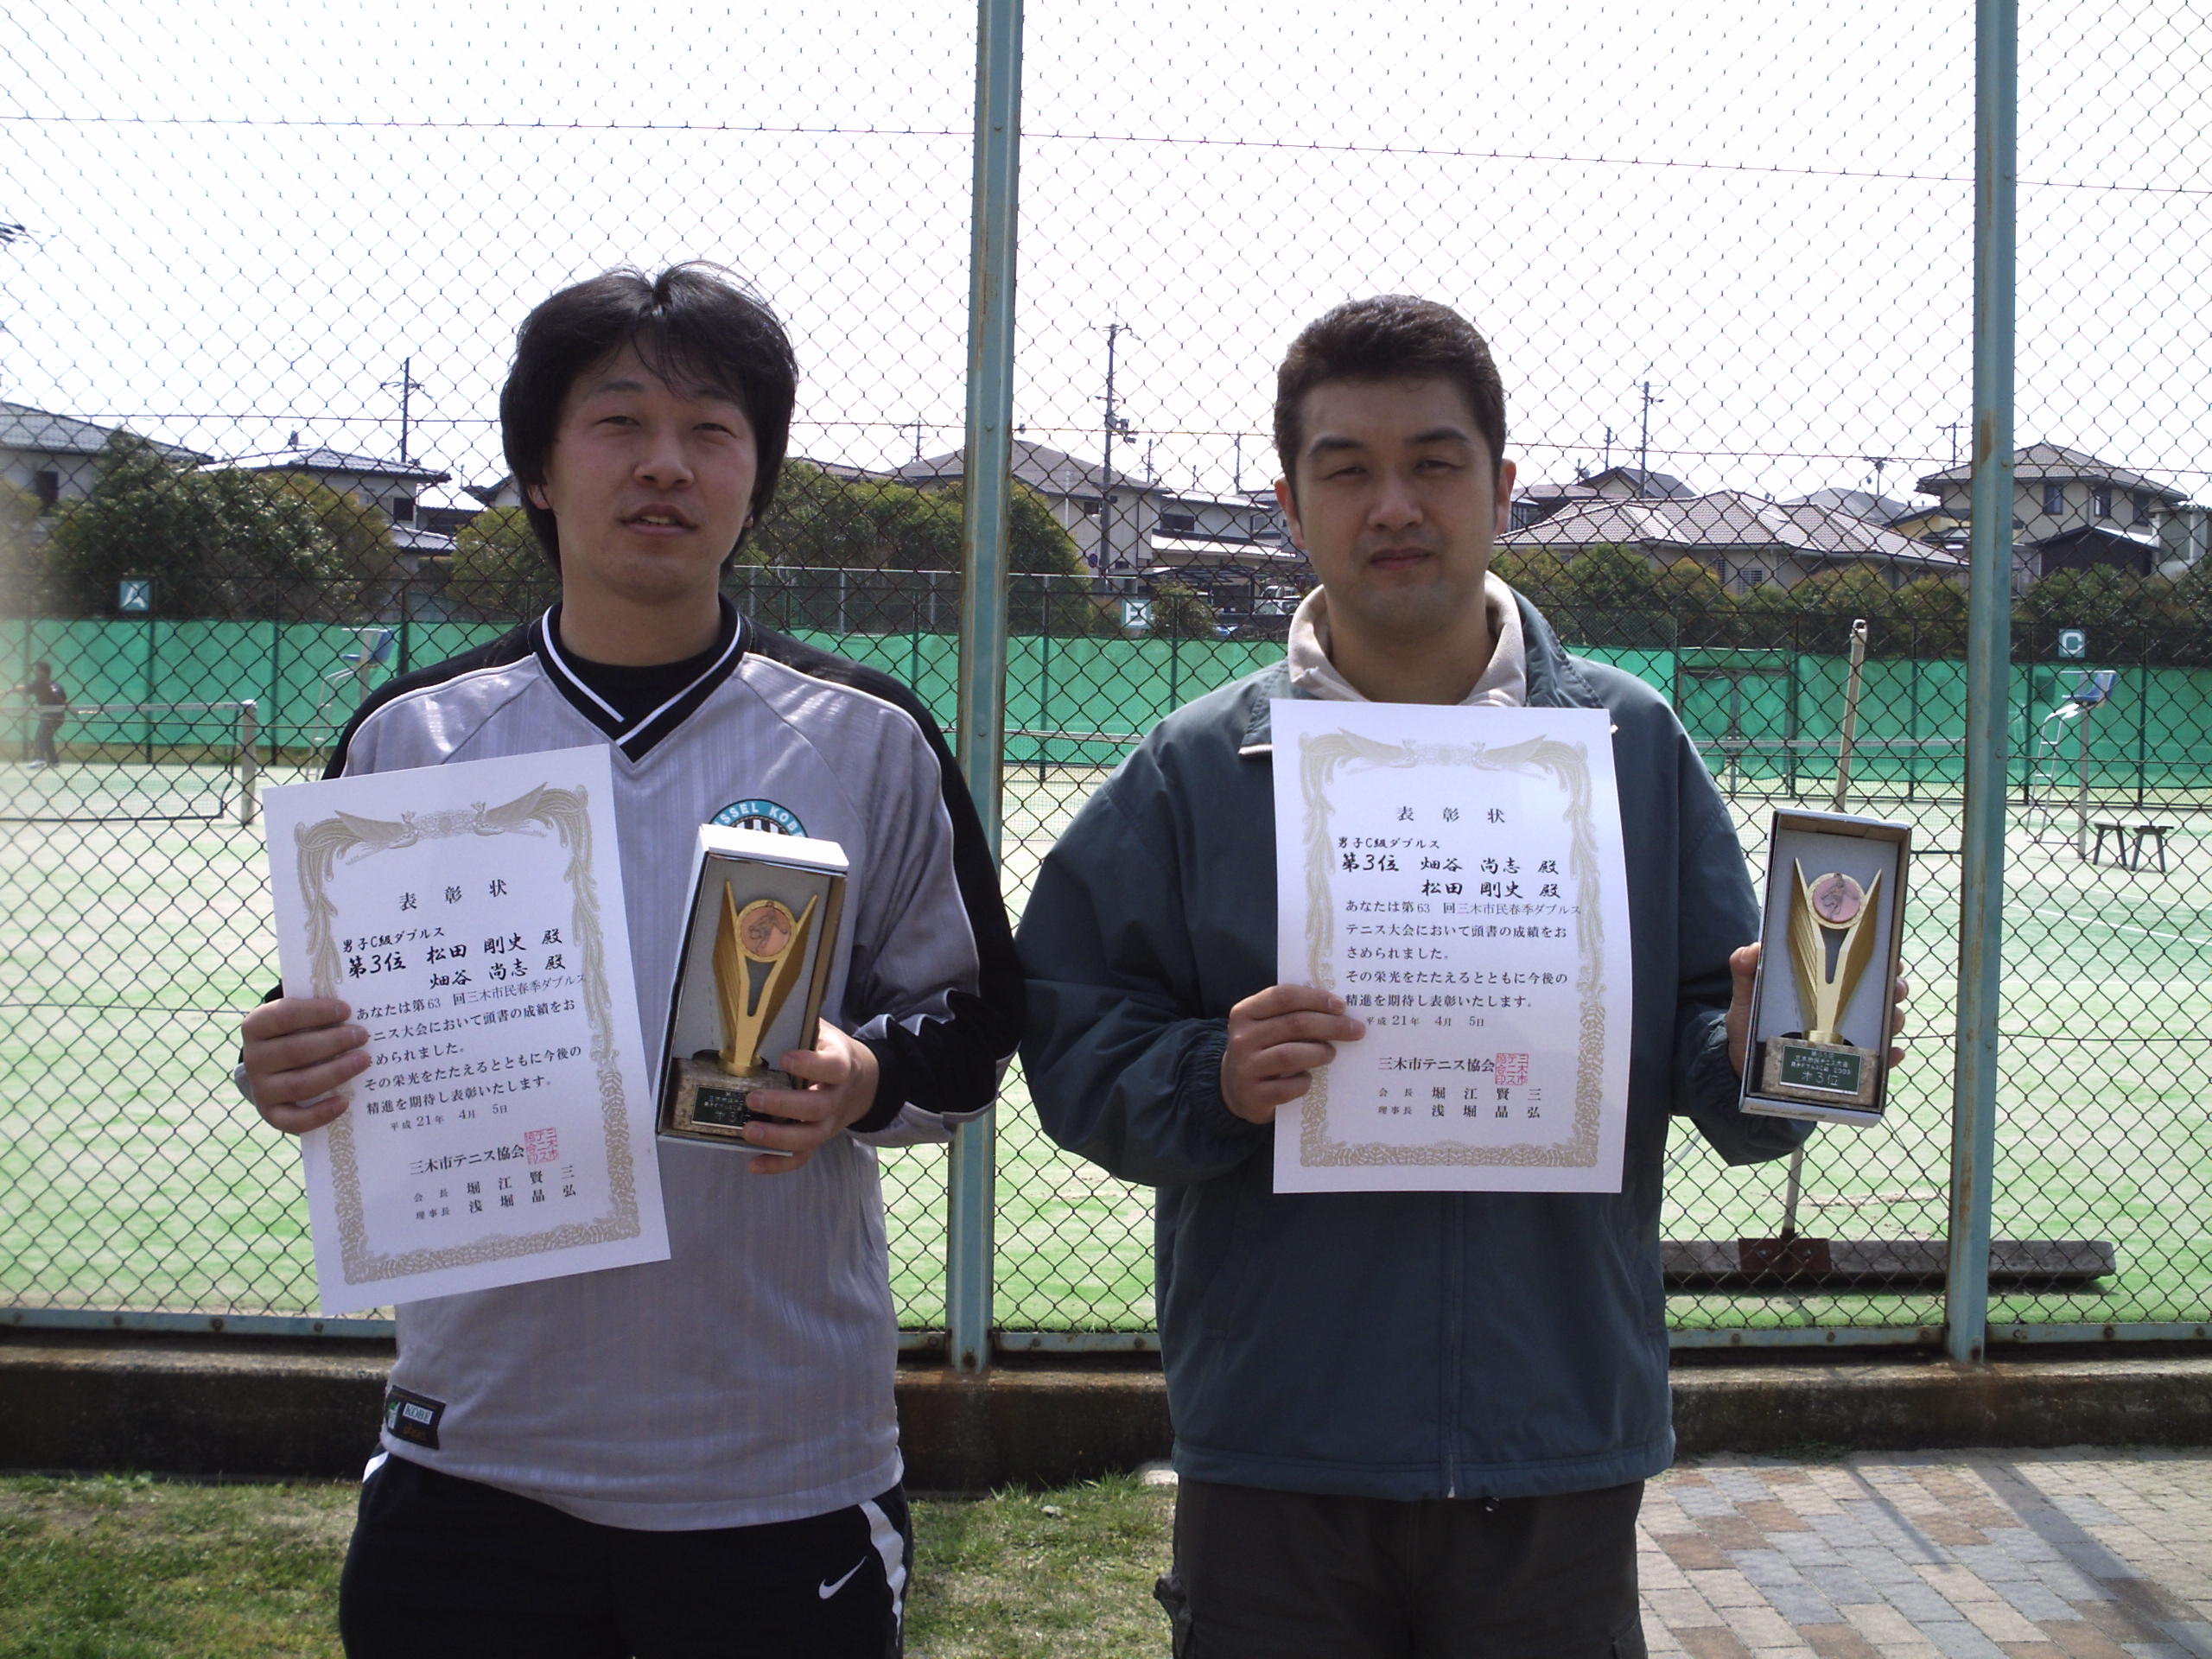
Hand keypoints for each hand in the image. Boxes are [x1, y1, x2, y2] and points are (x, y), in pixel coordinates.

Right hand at [240, 997, 368, 1133]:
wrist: (275, 1069)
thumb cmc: (298, 1034)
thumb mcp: (300, 1019)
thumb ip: (320, 1014)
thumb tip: (359, 1011)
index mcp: (256, 1026)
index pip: (283, 1016)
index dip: (316, 1012)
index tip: (347, 1010)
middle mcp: (254, 1059)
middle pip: (295, 1051)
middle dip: (333, 1042)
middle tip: (362, 1035)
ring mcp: (261, 1088)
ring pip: (299, 1084)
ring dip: (335, 1072)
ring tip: (364, 1060)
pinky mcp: (272, 1113)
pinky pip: (293, 1120)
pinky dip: (320, 1113)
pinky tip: (345, 1102)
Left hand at [739, 1021, 880, 1174]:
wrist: (865, 1083)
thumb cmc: (833, 1054)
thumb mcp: (826, 1035)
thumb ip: (803, 1028)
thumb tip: (765, 1014)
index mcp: (842, 1067)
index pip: (833, 1068)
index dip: (811, 1065)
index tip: (785, 1058)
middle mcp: (837, 1098)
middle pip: (817, 1108)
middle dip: (784, 1106)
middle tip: (753, 1098)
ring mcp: (829, 1124)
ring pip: (809, 1138)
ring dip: (778, 1137)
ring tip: (748, 1131)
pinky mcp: (819, 1140)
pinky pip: (802, 1157)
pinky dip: (778, 1164)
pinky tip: (753, 1163)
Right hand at [1220, 984, 1365, 1124]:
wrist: (1234, 1089)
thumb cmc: (1261, 1050)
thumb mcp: (1265, 1026)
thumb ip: (1290, 1013)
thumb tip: (1337, 1009)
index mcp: (1245, 1012)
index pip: (1283, 996)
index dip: (1315, 999)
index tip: (1341, 1005)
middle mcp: (1242, 1038)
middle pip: (1294, 1024)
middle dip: (1331, 1025)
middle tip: (1355, 1030)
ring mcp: (1245, 1067)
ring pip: (1290, 1055)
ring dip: (1319, 1052)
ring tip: (1331, 1053)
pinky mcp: (1253, 1095)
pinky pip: (1286, 1087)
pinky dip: (1303, 1083)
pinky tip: (1309, 1079)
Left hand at [1726, 943, 1910, 1075]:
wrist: (1742, 1067)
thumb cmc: (1748, 1027)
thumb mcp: (1745, 998)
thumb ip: (1745, 973)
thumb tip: (1753, 949)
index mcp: (1819, 987)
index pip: (1854, 967)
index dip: (1877, 958)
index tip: (1889, 957)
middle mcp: (1837, 1009)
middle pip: (1879, 993)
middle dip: (1895, 987)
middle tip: (1894, 989)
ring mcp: (1846, 1036)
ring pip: (1883, 1023)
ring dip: (1895, 1019)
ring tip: (1892, 1021)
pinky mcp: (1847, 1063)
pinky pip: (1875, 1061)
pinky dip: (1888, 1057)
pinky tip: (1891, 1055)